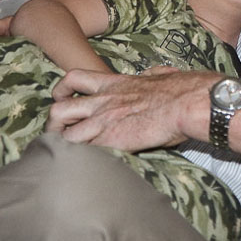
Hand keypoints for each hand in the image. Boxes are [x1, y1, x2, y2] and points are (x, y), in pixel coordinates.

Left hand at [46, 68, 215, 149]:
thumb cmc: (179, 90)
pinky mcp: (111, 141)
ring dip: (62, 145)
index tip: (63, 98)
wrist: (185, 102)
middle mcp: (102, 101)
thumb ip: (150, 74)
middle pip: (59, 108)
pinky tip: (84, 166)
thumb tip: (155, 73)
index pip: (74, 78)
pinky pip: (84, 152)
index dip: (62, 89)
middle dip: (54, 122)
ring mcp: (104, 122)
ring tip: (67, 154)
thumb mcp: (158, 75)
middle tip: (60, 132)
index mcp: (113, 83)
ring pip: (65, 134)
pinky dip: (80, 159)